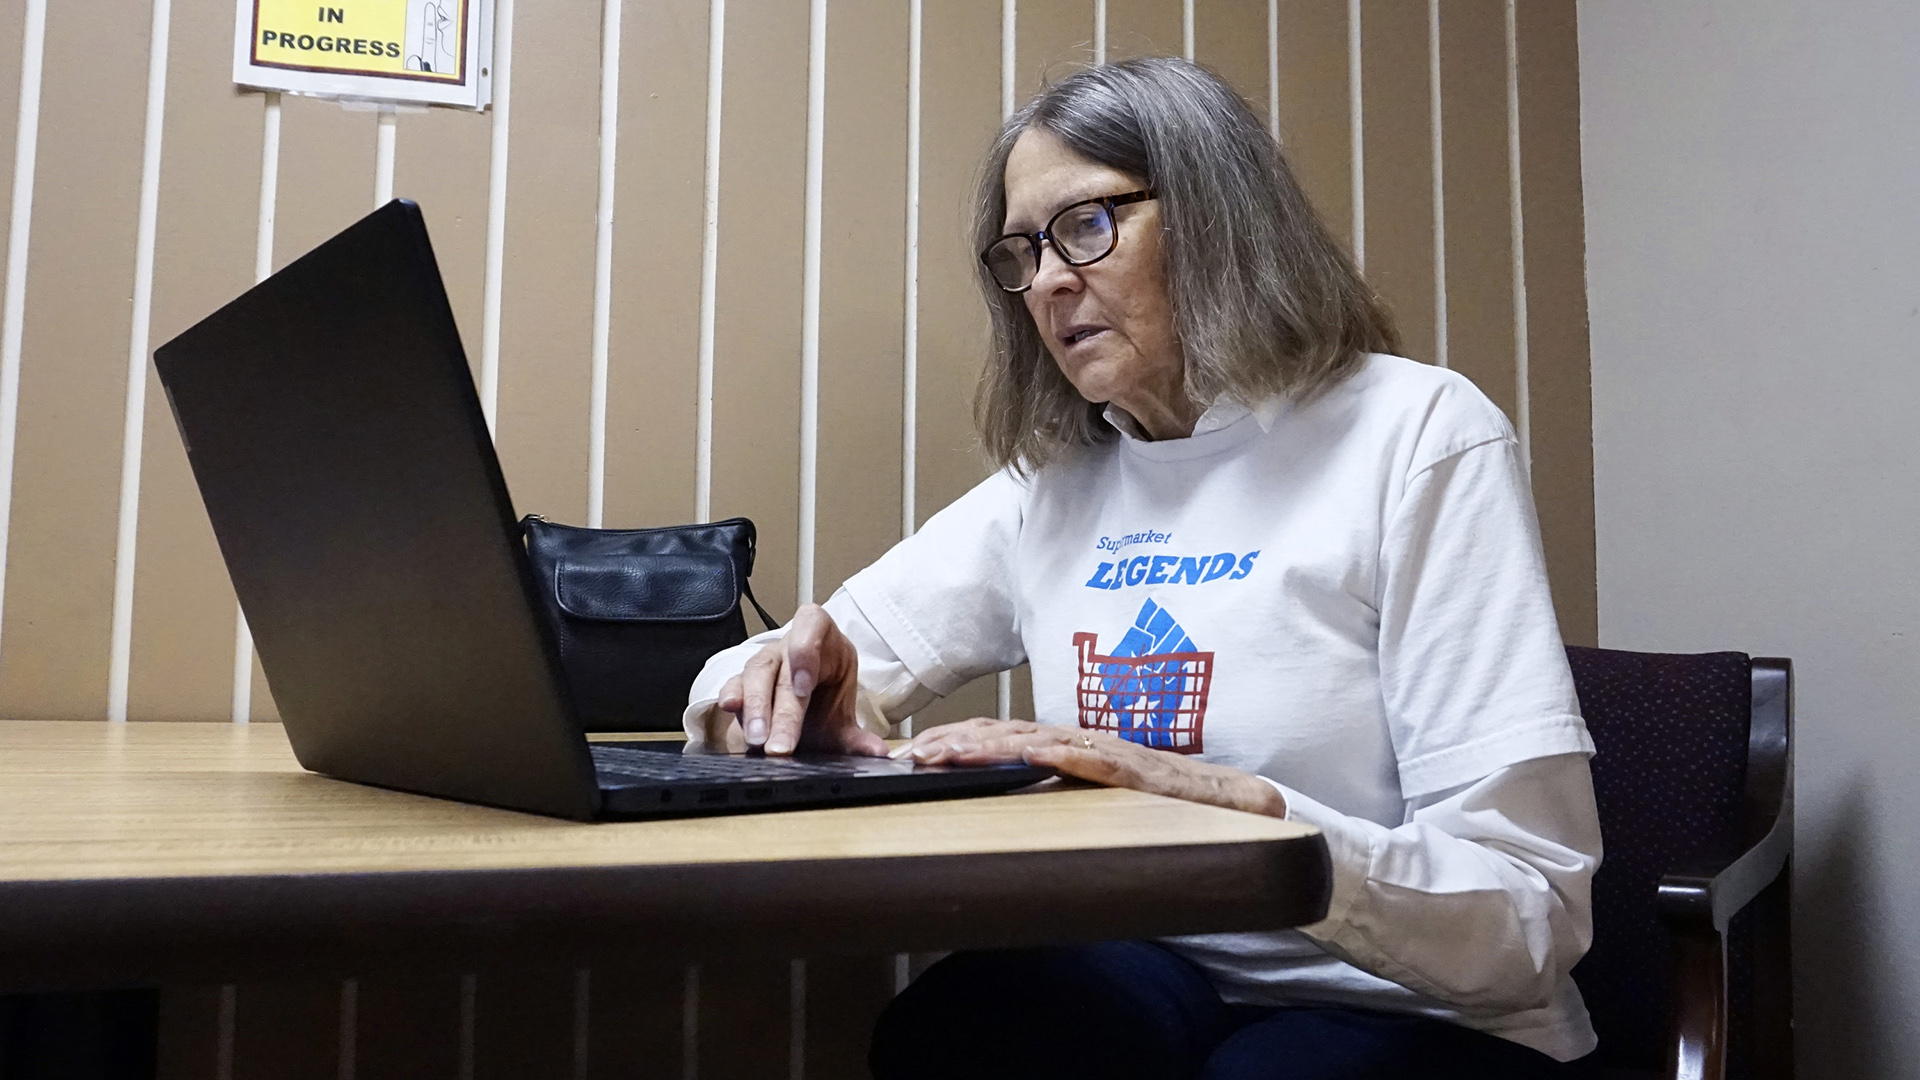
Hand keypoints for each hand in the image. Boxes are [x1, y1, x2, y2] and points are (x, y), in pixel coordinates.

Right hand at [715, 604, 887, 757]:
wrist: (803, 712)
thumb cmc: (823, 704)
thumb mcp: (842, 721)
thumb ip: (859, 739)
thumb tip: (879, 754)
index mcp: (825, 642)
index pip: (813, 624)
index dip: (806, 651)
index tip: (803, 688)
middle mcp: (791, 647)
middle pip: (784, 666)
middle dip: (782, 709)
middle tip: (781, 745)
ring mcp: (766, 661)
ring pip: (756, 672)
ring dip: (756, 708)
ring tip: (758, 739)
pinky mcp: (742, 681)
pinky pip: (733, 682)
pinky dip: (732, 695)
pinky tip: (731, 709)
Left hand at [900, 719, 1286, 817]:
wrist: (1230, 801)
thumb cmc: (1161, 804)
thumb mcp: (1092, 799)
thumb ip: (1054, 794)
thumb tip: (1006, 802)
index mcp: (1067, 749)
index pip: (999, 739)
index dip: (954, 741)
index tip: (909, 754)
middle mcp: (1080, 743)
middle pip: (1003, 734)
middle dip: (951, 741)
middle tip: (906, 754)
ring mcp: (1104, 752)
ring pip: (1033, 741)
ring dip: (982, 746)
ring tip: (942, 754)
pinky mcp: (1130, 770)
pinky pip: (1086, 759)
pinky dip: (1051, 756)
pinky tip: (1021, 757)